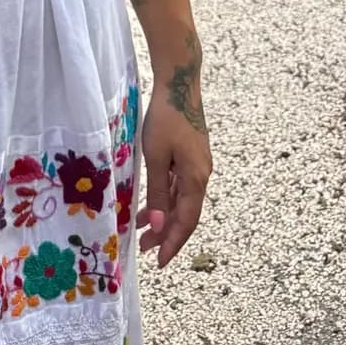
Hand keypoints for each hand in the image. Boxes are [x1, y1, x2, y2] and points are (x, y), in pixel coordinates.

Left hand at [137, 82, 211, 268]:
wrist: (179, 83)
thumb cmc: (165, 117)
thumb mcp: (156, 157)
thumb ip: (159, 192)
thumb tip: (160, 227)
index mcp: (196, 179)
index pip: (186, 222)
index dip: (173, 243)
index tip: (159, 261)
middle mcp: (202, 175)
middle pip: (186, 214)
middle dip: (167, 234)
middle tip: (145, 248)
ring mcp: (198, 165)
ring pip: (183, 200)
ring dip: (165, 216)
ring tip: (143, 228)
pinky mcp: (192, 155)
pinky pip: (181, 185)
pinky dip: (167, 198)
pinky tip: (153, 202)